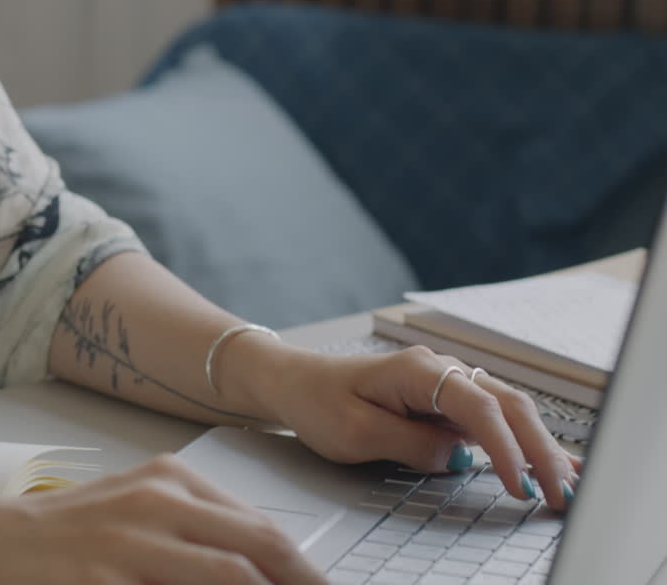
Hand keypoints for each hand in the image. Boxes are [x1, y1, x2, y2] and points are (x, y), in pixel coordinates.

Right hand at [0, 454, 326, 584]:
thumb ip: (194, 529)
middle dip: (303, 582)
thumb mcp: (133, 512)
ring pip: (233, 575)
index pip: (263, 527)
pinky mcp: (106, 577)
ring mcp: (132, 540)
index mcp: (170, 479)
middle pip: (262, 546)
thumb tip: (260, 564)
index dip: (303, 570)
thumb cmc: (60, 536)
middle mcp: (157, 500)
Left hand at [263, 346, 581, 511]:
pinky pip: (494, 419)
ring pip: (509, 411)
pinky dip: (524, 440)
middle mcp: (440, 369)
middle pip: (508, 406)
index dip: (507, 449)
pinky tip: (552, 460)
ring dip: (540, 446)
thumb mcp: (354, 433)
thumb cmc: (317, 400)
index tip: (521, 485)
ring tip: (567, 483)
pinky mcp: (446, 400)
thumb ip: (410, 445)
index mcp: (418, 370)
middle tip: (562, 492)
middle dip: (541, 449)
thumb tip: (459, 458)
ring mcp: (447, 383)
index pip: (479, 409)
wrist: (294, 381)